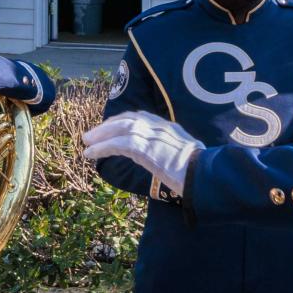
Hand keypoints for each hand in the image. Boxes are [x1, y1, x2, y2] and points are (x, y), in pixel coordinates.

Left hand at [81, 114, 200, 200]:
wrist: (206, 175)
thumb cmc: (201, 172)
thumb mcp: (188, 157)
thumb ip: (175, 154)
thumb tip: (169, 164)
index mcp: (170, 128)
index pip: (142, 117)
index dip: (123, 121)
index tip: (112, 126)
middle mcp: (160, 127)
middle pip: (128, 120)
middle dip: (108, 126)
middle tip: (92, 135)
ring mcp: (152, 135)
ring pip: (119, 129)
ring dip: (100, 136)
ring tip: (87, 143)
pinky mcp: (144, 148)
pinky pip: (117, 145)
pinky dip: (101, 148)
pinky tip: (90, 154)